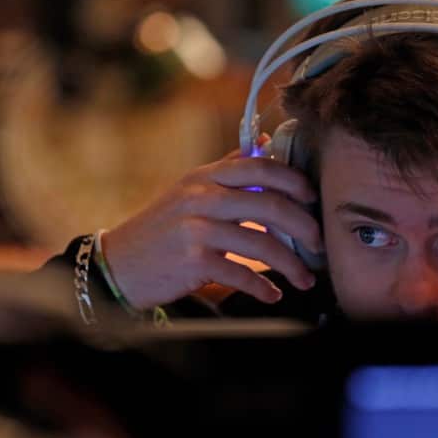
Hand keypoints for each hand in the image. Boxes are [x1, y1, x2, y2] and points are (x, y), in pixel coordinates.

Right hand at [100, 135, 322, 309]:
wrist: (118, 264)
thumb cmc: (163, 228)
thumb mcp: (190, 189)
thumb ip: (228, 168)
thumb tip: (266, 143)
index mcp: (205, 176)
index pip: (260, 167)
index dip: (294, 180)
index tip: (313, 197)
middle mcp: (201, 198)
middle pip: (270, 205)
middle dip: (304, 227)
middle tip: (319, 244)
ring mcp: (196, 230)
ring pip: (261, 244)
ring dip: (291, 265)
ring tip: (305, 278)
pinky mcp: (193, 262)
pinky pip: (241, 274)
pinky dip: (263, 287)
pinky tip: (274, 294)